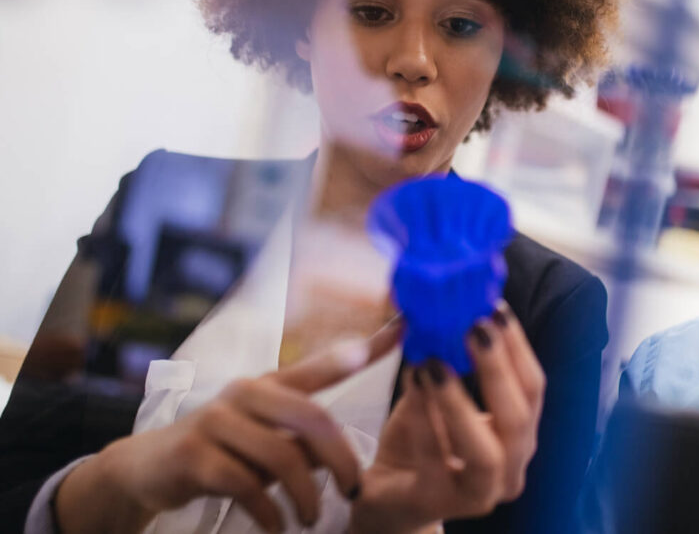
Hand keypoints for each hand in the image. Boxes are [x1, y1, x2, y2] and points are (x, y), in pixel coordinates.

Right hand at [55, 321, 402, 533]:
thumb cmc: (224, 450)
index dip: (367, 347)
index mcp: (271, 383)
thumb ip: (305, 439)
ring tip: (311, 517)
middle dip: (341, 459)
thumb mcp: (268, 437)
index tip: (405, 328)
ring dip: (305, 495)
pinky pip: (247, 485)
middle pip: (312, 418)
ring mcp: (217, 422)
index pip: (325, 364)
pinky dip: (269, 512)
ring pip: (282, 456)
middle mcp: (246, 393)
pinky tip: (277, 526)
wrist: (149, 468)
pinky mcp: (194, 456)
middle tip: (353, 490)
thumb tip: (347, 458)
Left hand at [350, 302, 545, 533]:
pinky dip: (424, 418)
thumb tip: (444, 307)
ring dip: (460, 402)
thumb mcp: (438, 395)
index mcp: (518, 437)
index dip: (518, 348)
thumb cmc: (420, 442)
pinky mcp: (437, 504)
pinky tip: (413, 382)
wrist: (387, 497)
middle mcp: (509, 469)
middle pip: (520, 418)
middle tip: (474, 328)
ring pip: (486, 453)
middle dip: (498, 368)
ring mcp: (477, 494)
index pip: (532, 389)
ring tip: (435, 362)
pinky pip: (434, 461)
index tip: (496, 309)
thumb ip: (447, 361)